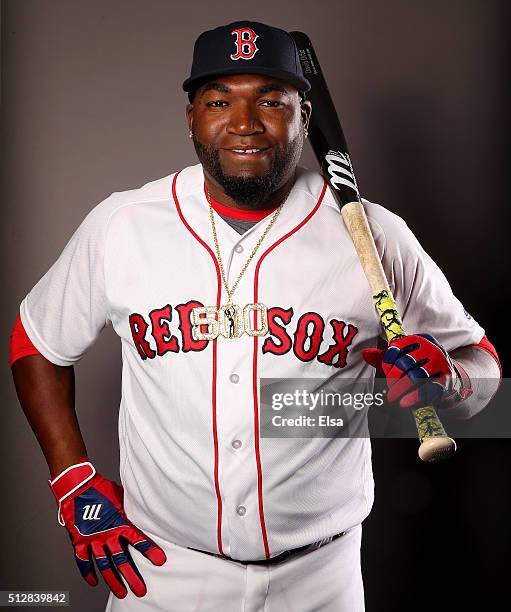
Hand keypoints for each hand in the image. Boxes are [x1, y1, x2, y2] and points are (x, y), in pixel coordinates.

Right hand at [48, 459, 165, 598]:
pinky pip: (84, 562)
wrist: (77, 486)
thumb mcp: (120, 497)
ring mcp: (93, 540)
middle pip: (122, 560)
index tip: (160, 561)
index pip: (138, 540)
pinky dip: (88, 572)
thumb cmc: (100, 488)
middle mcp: (107, 535)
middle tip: (141, 590)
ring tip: (121, 592)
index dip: (149, 551)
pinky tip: (94, 581)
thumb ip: (128, 508)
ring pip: (105, 566)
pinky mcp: (79, 542)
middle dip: (133, 576)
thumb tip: (139, 509)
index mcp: (120, 523)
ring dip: (113, 581)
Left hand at [362, 333, 464, 408]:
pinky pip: (427, 390)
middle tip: (389, 387)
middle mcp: (432, 348)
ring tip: (392, 397)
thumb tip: (364, 353)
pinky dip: (414, 398)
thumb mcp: (403, 359)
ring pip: (414, 377)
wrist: (449, 381)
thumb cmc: (419, 368)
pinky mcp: (446, 381)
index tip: (387, 371)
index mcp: (419, 339)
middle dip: (393, 378)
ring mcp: (441, 364)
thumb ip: (384, 357)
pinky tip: (404, 403)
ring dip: (399, 389)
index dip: (387, 361)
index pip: (397, 347)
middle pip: (404, 363)